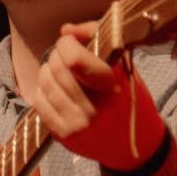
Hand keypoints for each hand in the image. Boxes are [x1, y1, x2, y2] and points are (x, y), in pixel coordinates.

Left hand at [32, 21, 165, 171]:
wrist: (136, 145)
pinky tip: (56, 89)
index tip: (71, 42)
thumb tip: (65, 31)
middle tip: (65, 56)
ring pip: (46, 83)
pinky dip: (44, 89)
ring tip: (60, 71)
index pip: (73, 59)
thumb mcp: (123, 66)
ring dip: (48, 70)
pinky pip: (40, 102)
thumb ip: (96, 40)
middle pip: (57, 68)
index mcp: (112, 88)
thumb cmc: (128, 99)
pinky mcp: (64, 136)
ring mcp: (77, 125)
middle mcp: (94, 109)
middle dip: (57, 55)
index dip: (67, 43)